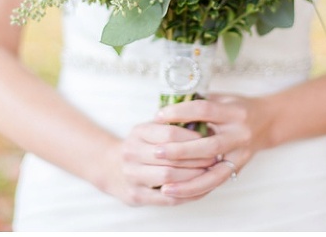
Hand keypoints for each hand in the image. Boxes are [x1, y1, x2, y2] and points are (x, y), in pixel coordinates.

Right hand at [102, 121, 217, 206]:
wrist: (110, 167)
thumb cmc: (142, 145)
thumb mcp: (151, 129)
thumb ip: (172, 125)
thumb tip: (206, 126)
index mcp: (138, 132)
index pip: (170, 133)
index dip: (192, 137)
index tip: (208, 139)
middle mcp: (132, 153)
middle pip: (171, 157)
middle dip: (197, 159)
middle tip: (215, 158)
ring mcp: (132, 175)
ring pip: (169, 178)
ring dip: (194, 176)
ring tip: (209, 172)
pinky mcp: (136, 195)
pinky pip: (167, 198)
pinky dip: (187, 194)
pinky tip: (200, 188)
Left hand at [151, 94, 272, 198]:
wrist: (267, 121)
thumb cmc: (236, 107)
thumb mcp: (221, 98)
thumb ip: (197, 103)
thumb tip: (165, 109)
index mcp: (234, 112)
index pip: (205, 111)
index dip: (181, 112)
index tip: (158, 116)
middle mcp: (240, 135)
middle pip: (209, 146)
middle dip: (181, 151)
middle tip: (156, 152)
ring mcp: (240, 155)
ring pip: (214, 174)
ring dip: (188, 182)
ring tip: (164, 187)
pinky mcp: (238, 169)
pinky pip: (216, 184)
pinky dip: (196, 191)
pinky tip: (178, 194)